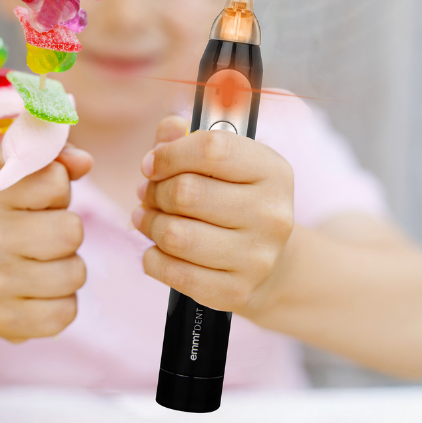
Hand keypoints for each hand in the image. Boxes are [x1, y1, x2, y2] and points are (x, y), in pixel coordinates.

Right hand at [0, 145, 92, 342]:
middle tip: (44, 239)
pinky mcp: (4, 321)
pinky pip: (67, 312)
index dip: (58, 193)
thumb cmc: (4, 224)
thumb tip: (84, 162)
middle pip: (71, 230)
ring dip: (68, 270)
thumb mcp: (18, 185)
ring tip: (42, 266)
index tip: (37, 204)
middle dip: (68, 235)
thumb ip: (54, 163)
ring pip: (75, 273)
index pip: (55, 180)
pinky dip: (62, 304)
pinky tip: (39, 295)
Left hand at [133, 116, 294, 314]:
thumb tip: (167, 131)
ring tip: (148, 218)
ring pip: (175, 234)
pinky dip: (153, 258)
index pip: (211, 148)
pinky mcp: (236, 291)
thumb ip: (191, 138)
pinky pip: (173, 272)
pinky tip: (156, 249)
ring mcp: (257, 257)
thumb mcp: (227, 164)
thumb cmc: (238, 203)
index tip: (152, 163)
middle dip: (154, 191)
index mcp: (273, 172)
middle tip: (148, 193)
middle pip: (186, 192)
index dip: (170, 153)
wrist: (273, 265)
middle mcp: (271, 214)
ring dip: (149, 224)